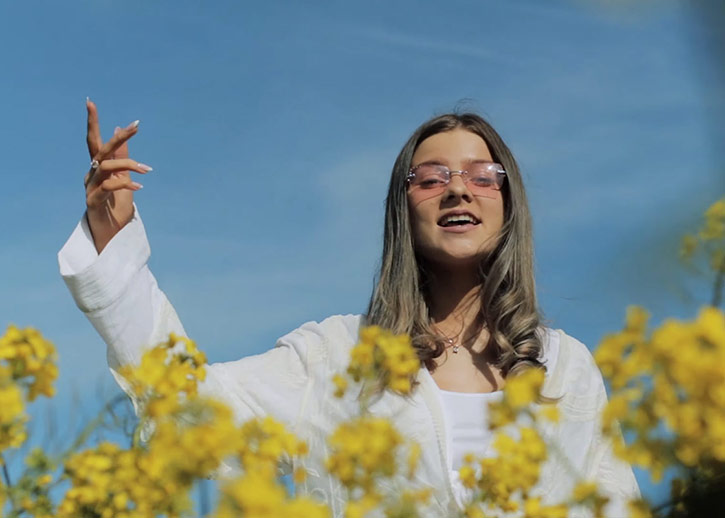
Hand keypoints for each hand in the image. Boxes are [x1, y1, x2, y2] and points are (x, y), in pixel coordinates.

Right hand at [84, 99, 151, 252]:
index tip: (90, 101)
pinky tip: (139, 188)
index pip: (94, 140)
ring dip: (129, 165)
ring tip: (147, 170)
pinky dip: (125, 184)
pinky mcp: (92, 202)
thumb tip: (119, 129)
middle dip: (118, 137)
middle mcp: (91, 174)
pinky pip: (108, 187)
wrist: (112, 234)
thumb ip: (122, 155)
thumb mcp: (124, 177)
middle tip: (135, 126)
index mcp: (98, 167)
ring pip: (106, 166)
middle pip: (101, 149)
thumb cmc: (117, 206)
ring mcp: (90, 187)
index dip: (92, 122)